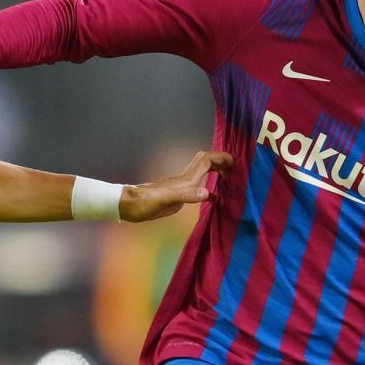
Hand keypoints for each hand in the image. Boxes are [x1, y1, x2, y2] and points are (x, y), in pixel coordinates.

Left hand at [119, 151, 233, 221]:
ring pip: (202, 172)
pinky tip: (213, 198)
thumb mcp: (165, 200)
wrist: (129, 206)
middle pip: (206, 161)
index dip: (221, 157)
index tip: (235, 164)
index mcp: (185, 179)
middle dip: (221, 160)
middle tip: (234, 171)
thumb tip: (208, 193)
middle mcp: (185, 179)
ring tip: (229, 179)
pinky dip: (208, 188)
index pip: (207, 160)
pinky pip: (198, 187)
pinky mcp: (178, 196)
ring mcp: (181, 187)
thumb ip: (186, 195)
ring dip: (216, 171)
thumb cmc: (145, 203)